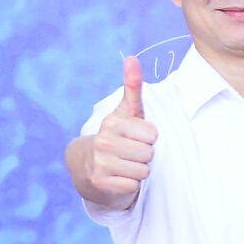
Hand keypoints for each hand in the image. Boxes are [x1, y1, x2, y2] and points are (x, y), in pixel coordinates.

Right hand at [76, 57, 158, 207]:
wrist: (89, 167)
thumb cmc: (117, 136)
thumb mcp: (126, 112)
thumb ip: (132, 86)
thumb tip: (131, 57)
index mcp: (111, 123)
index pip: (153, 135)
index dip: (148, 138)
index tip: (135, 137)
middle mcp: (103, 142)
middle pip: (149, 153)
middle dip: (144, 155)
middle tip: (130, 153)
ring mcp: (100, 164)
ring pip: (144, 170)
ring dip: (138, 170)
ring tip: (125, 165)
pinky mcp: (101, 184)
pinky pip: (134, 186)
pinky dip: (130, 184)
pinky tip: (119, 177)